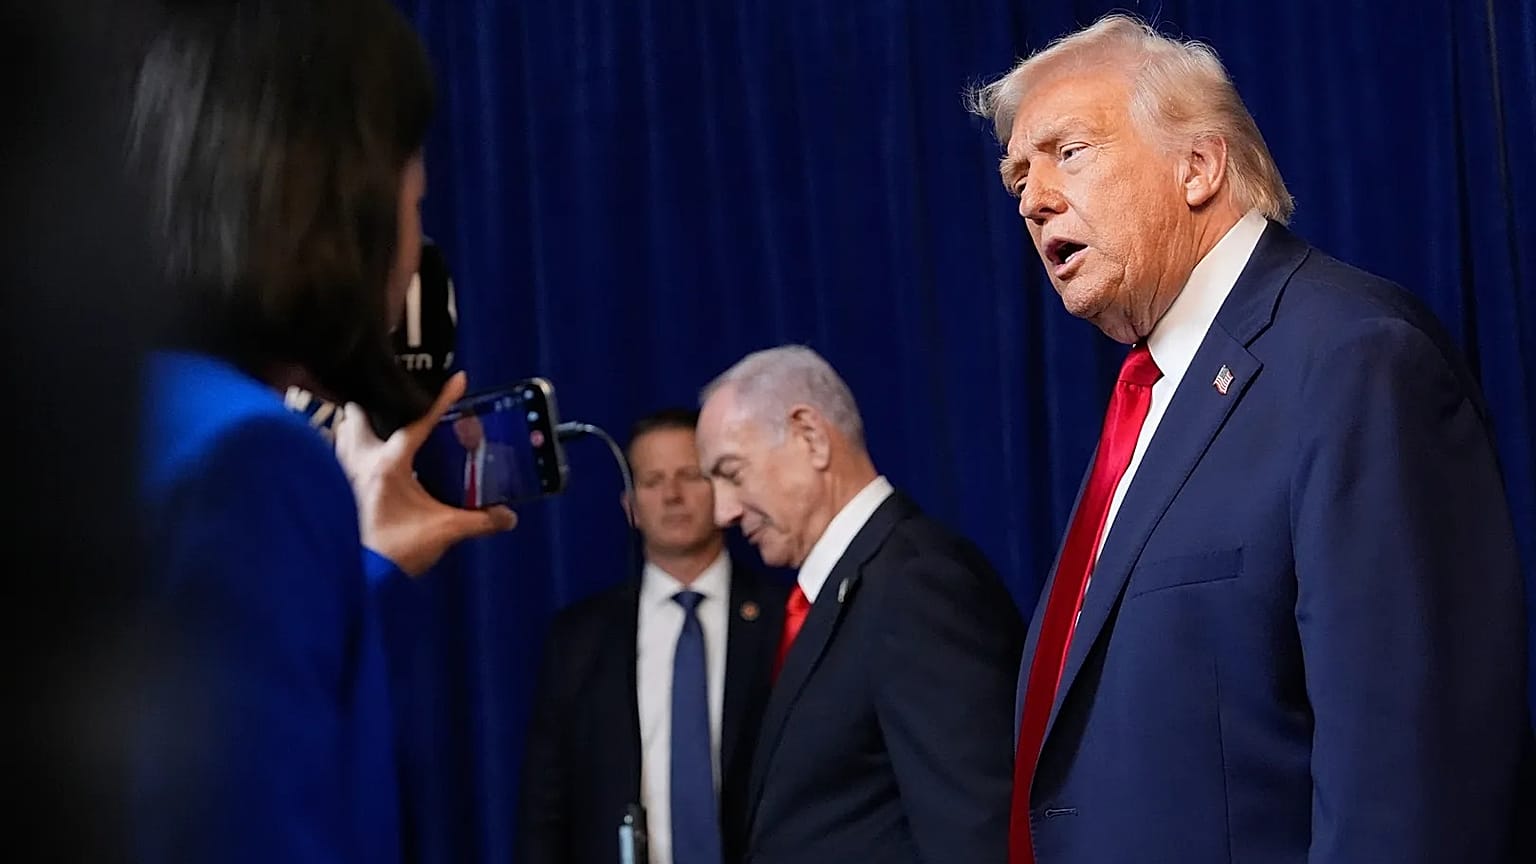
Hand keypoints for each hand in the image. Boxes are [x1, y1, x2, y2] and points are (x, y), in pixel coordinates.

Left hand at [334, 372, 516, 575]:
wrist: (356, 579)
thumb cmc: (394, 552)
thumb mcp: (442, 533)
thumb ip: (478, 522)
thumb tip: (508, 516)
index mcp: (388, 464)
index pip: (419, 423)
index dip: (441, 400)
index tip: (459, 379)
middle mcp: (359, 461)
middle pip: (356, 415)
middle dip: (371, 407)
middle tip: (391, 409)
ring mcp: (340, 475)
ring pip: (339, 434)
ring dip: (354, 429)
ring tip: (373, 430)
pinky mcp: (331, 491)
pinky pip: (332, 459)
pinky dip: (342, 453)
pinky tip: (357, 463)